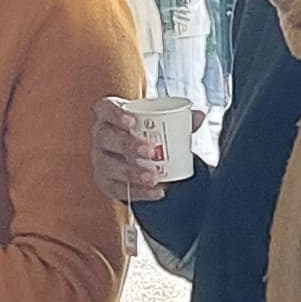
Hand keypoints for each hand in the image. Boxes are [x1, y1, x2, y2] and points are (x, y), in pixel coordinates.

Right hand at [92, 97, 206, 203]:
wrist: (136, 156)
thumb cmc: (145, 133)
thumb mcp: (158, 122)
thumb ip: (180, 119)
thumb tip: (200, 117)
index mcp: (109, 115)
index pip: (105, 109)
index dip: (115, 114)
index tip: (131, 121)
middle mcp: (100, 136)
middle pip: (106, 138)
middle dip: (127, 145)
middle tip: (151, 151)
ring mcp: (100, 160)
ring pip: (109, 166)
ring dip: (131, 172)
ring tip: (153, 176)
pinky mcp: (105, 182)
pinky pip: (118, 189)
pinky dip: (139, 192)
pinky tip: (156, 191)